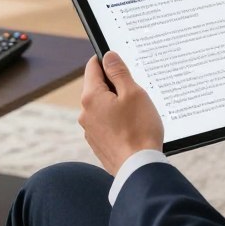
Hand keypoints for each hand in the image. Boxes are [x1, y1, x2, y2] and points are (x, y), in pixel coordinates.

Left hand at [78, 52, 163, 175]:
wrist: (139, 169)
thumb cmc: (139, 130)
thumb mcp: (133, 93)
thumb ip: (118, 72)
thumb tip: (108, 56)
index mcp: (91, 97)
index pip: (93, 66)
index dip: (108, 61)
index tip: (121, 63)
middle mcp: (85, 113)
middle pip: (98, 87)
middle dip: (115, 85)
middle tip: (136, 92)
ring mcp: (90, 130)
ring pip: (102, 106)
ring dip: (117, 104)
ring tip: (137, 113)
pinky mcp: (98, 143)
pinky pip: (106, 123)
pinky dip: (117, 121)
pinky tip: (133, 128)